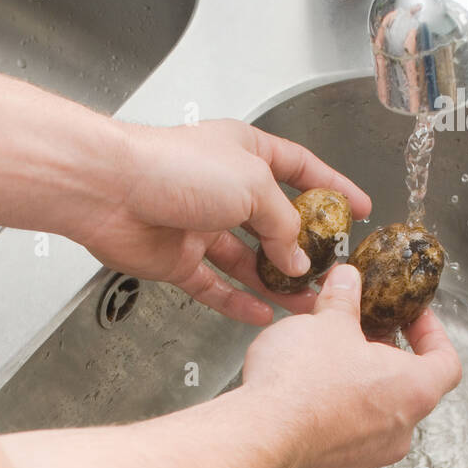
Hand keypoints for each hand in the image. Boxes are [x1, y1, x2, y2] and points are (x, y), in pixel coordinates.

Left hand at [70, 119, 370, 324]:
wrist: (110, 191)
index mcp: (245, 153)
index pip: (301, 169)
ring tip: (303, 307)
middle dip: (302, 252)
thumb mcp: (253, 186)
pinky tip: (261, 314)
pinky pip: (215, 287)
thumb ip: (283, 224)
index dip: (332, 188)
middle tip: (328, 276)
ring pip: (248, 262)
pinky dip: (238, 302)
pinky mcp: (178, 260)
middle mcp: (224, 189)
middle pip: (274, 224)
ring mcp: (200, 226)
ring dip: (275, 285)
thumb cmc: (172, 168)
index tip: (356, 208)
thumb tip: (296, 255)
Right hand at [242, 263, 461, 467]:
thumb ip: (343, 300)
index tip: (411, 318)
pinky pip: (339, 442)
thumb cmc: (301, 384)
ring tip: (323, 365)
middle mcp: (398, 433)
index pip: (446, 362)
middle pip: (405, 390)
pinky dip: (328, 420)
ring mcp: (366, 460)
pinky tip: (300, 400)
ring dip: (355, 391)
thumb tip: (347, 281)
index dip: (432, 334)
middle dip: (383, 360)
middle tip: (358, 335)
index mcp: (413, 390)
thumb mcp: (326, 322)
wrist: (258, 442)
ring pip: (372, 418)